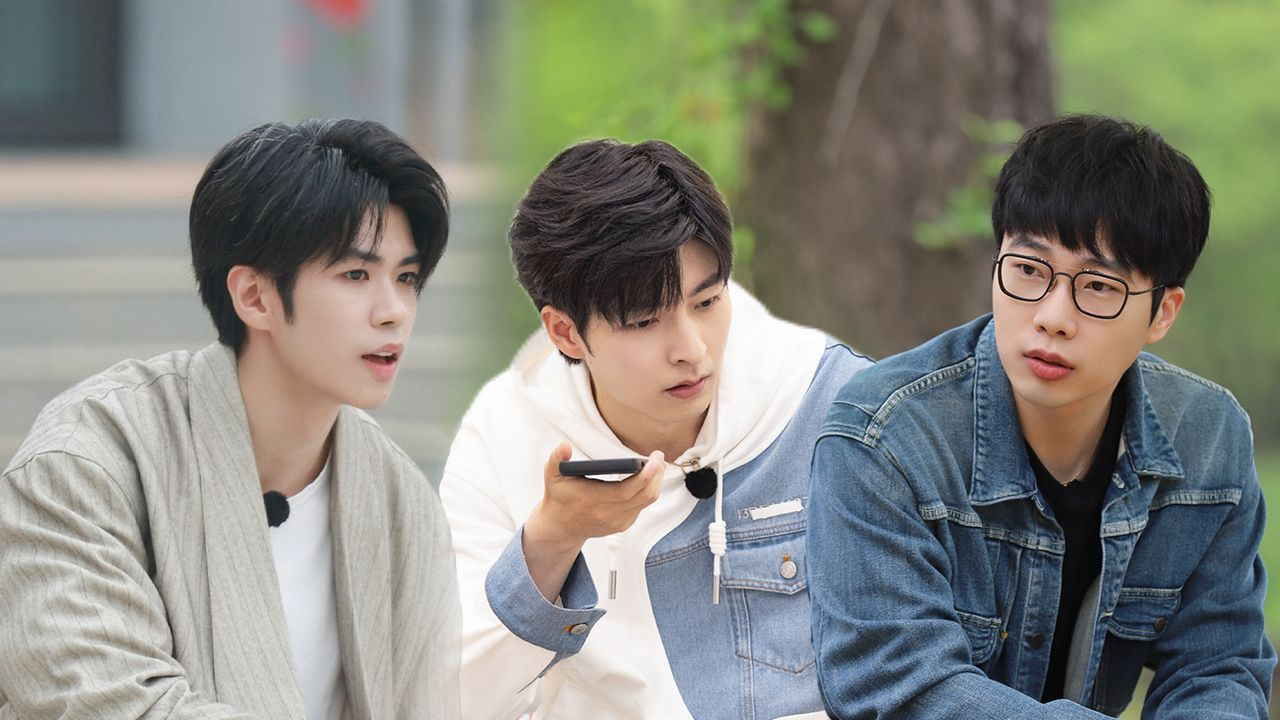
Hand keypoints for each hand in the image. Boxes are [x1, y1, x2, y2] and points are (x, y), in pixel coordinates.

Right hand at [522, 442, 663, 600]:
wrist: (560, 527)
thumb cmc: (559, 497)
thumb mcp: (552, 475)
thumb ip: (556, 459)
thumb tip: (564, 445)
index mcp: (594, 501)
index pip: (627, 490)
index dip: (646, 475)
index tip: (654, 458)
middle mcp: (608, 514)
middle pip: (645, 495)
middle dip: (657, 474)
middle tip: (658, 455)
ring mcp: (618, 521)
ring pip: (647, 501)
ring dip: (656, 482)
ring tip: (658, 465)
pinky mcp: (623, 524)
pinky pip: (642, 506)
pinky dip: (648, 491)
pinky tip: (648, 478)